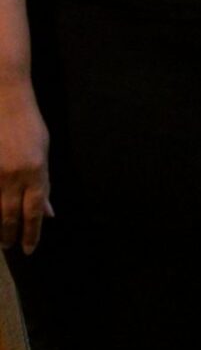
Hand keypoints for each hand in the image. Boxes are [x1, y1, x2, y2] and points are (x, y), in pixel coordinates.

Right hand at [0, 80, 49, 252]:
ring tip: (0, 238)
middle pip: (10, 214)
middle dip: (10, 234)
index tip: (29, 249)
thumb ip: (44, 184)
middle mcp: (13, 175)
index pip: (34, 211)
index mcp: (36, 171)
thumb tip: (48, 212)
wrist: (4, 100)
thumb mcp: (43, 152)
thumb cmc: (28, 125)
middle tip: (9, 247)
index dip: (32, 233)